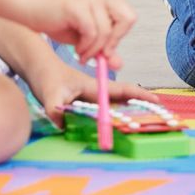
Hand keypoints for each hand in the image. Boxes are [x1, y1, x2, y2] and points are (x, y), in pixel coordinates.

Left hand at [17, 52, 159, 127]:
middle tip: (158, 118)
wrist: (37, 67)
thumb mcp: (50, 94)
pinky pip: (102, 112)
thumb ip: (56, 110)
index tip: (157, 101)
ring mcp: (90, 98)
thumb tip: (64, 125)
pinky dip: (112, 118)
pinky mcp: (82, 104)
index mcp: (95, 87)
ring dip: (129, 113)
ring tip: (144, 125)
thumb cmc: (46, 77)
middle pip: (123, 101)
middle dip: (141, 107)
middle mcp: (96, 92)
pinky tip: (116, 127)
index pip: (123, 91)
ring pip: (114, 107)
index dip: (140, 96)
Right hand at [19, 0, 136, 65]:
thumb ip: (103, 48)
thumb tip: (119, 64)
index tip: (107, 49)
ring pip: (106, 31)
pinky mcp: (77, 5)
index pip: (129, 16)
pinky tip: (77, 49)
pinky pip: (92, 32)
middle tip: (100, 54)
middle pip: (127, 19)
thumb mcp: (84, 37)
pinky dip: (86, 46)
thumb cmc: (56, 20)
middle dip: (113, 41)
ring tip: (82, 53)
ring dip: (94, 49)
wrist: (28, 9)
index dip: (120, 36)